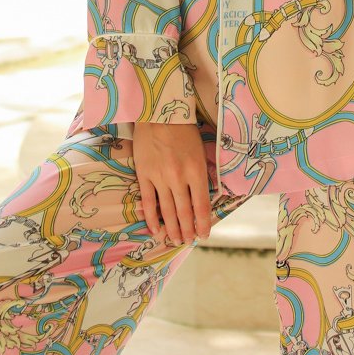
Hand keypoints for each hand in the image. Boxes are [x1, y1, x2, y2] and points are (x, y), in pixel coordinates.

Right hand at [131, 120, 212, 246]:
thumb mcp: (201, 150)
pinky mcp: (144, 175)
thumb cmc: (184, 130)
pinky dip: (152, 218)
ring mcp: (160, 178)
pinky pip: (148, 201)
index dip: (203, 223)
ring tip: (175, 240)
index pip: (202, 205)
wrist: (159, 113)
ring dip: (172, 228)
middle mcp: (179, 178)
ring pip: (168, 210)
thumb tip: (209, 194)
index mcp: (196, 171)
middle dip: (188, 229)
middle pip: (185, 211)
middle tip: (188, 241)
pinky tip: (156, 229)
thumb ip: (203, 173)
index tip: (204, 234)